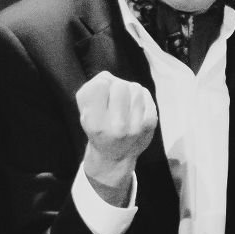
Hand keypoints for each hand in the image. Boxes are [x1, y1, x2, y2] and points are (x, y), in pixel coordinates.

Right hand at [75, 71, 158, 202]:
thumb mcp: (84, 112)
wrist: (115, 156)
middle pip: (120, 85)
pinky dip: (140, 96)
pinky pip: (145, 94)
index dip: (100, 86)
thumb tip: (108, 77)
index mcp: (95, 124)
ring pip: (134, 87)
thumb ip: (90, 89)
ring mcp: (136, 126)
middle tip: (114, 101)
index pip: (101, 85)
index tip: (101, 99)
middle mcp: (116, 128)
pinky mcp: (150, 124)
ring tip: (124, 105)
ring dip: (128, 91)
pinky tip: (134, 108)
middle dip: (116, 88)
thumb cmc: (98, 128)